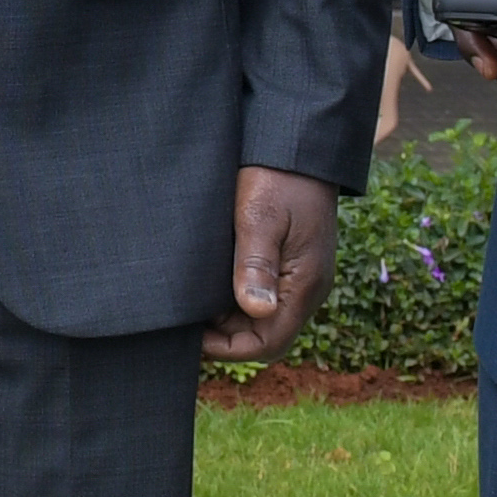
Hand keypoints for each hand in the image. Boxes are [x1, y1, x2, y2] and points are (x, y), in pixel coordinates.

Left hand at [205, 166, 337, 361]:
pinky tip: (211, 285)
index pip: (269, 344)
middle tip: (188, 321)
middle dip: (227, 338)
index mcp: (305, 284)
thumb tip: (256, 311)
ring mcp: (302, 277)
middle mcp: (308, 289)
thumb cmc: (278, 178)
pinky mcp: (293, 264)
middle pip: (266, 337)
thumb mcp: (260, 218)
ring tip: (195, 304)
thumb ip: (256, 264)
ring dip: (231, 319)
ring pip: (264, 319)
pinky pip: (267, 297)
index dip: (229, 349)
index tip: (194, 335)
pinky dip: (238, 300)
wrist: (299, 147)